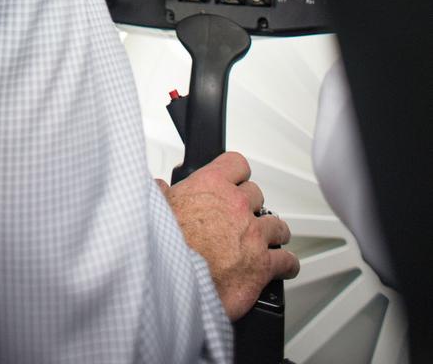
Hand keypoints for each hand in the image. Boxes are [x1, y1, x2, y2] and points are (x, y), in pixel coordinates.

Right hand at [157, 150, 298, 320]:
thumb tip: (156, 187)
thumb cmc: (166, 244)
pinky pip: (287, 260)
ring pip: (277, 225)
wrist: (175, 279)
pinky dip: (287, 264)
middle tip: (242, 218)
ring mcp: (253, 234)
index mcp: (212, 184)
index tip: (234, 181)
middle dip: (251, 206)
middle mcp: (237, 205)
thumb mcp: (156, 207)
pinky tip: (284, 267)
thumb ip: (160, 193)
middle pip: (256, 195)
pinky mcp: (263, 265)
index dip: (236, 174)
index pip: (236, 164)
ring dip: (273, 233)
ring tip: (267, 240)